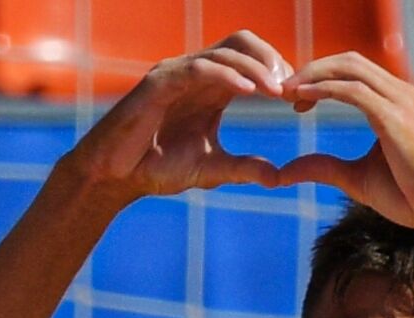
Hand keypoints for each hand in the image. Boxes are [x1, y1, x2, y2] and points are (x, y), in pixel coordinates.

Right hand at [64, 31, 291, 204]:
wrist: (115, 177)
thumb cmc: (156, 168)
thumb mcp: (211, 169)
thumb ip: (243, 168)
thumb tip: (278, 178)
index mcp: (210, 88)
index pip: (250, 60)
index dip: (277, 71)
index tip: (298, 98)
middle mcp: (195, 73)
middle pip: (242, 42)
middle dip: (272, 59)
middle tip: (292, 88)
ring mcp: (176, 73)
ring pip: (224, 51)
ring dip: (256, 68)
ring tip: (278, 91)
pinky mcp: (159, 82)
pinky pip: (199, 68)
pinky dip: (227, 75)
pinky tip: (250, 91)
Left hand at [278, 53, 413, 231]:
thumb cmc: (413, 198)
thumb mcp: (357, 180)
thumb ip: (324, 168)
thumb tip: (286, 172)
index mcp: (398, 102)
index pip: (354, 72)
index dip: (320, 77)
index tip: (294, 97)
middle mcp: (401, 94)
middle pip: (348, 61)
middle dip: (312, 69)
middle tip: (282, 90)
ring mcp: (401, 102)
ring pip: (349, 68)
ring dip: (312, 74)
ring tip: (285, 92)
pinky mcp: (395, 118)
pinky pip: (353, 91)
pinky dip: (324, 89)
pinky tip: (301, 98)